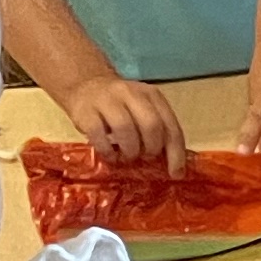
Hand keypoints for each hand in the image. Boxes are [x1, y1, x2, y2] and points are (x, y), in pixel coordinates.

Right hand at [61, 72, 188, 175]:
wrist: (85, 85)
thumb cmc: (121, 107)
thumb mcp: (143, 111)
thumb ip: (158, 131)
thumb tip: (173, 166)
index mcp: (151, 95)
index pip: (170, 126)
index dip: (175, 153)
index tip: (175, 174)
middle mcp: (130, 93)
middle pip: (151, 124)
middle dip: (152, 148)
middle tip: (145, 157)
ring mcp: (106, 100)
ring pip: (125, 128)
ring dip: (130, 150)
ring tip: (127, 157)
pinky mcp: (85, 111)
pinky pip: (99, 135)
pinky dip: (107, 151)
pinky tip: (110, 156)